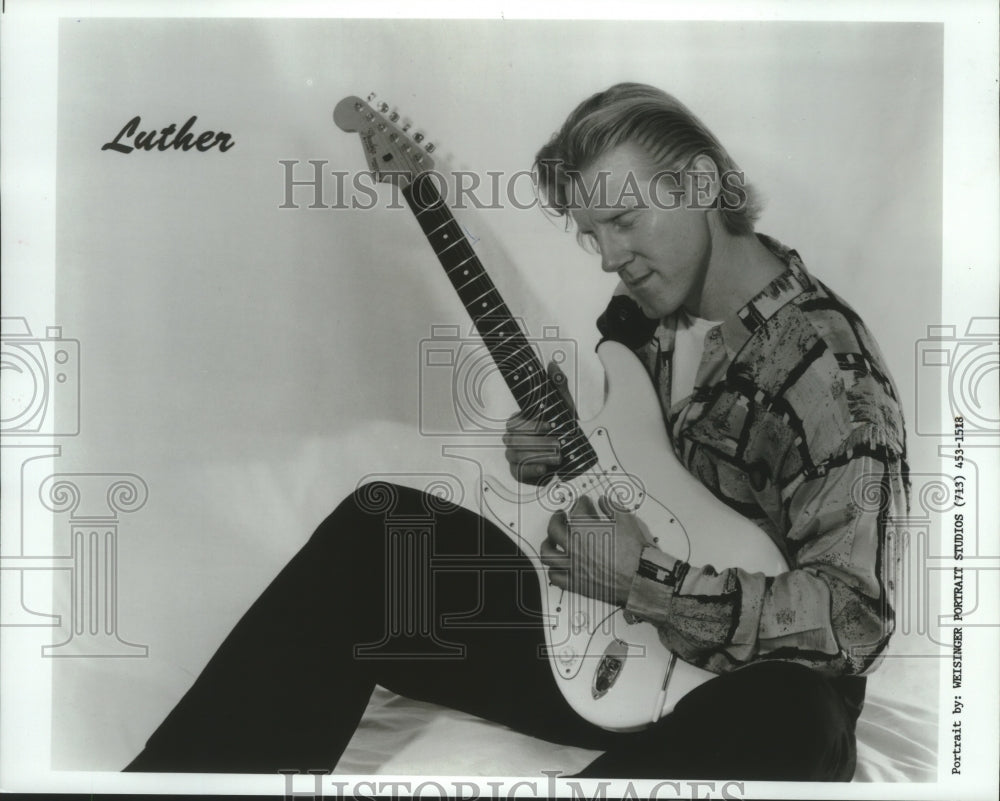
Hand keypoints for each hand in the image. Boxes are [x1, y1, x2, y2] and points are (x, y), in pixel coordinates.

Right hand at [502, 361, 573, 484]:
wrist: (573, 454)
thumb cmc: (565, 429)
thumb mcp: (565, 406)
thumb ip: (558, 385)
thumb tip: (552, 364)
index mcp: (521, 422)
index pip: (513, 422)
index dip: (530, 425)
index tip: (549, 426)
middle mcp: (514, 438)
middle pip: (511, 439)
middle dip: (536, 441)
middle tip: (556, 442)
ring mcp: (515, 456)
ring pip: (514, 455)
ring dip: (537, 455)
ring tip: (557, 456)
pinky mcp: (520, 472)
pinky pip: (517, 472)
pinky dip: (531, 469)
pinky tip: (544, 467)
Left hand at [540, 494, 652, 605]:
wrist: (640, 578)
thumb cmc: (634, 553)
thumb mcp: (627, 521)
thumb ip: (612, 508)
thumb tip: (605, 502)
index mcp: (584, 529)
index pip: (576, 510)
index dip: (580, 503)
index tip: (584, 502)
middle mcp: (574, 546)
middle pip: (554, 528)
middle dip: (557, 518)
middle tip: (561, 515)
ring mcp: (572, 565)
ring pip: (548, 553)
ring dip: (548, 544)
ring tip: (551, 540)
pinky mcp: (576, 583)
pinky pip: (555, 576)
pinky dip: (554, 570)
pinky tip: (558, 566)